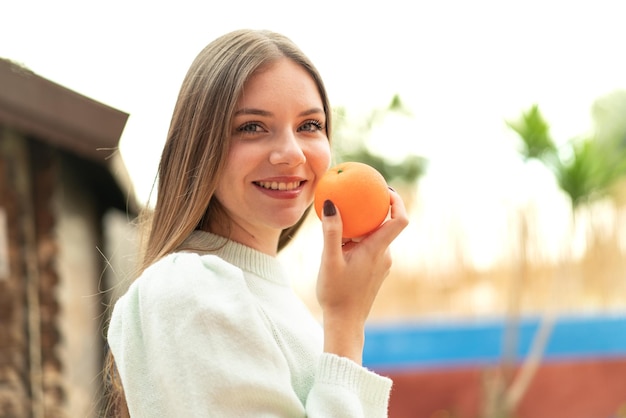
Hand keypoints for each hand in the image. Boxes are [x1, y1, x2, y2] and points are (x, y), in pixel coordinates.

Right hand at [316, 188, 408, 363]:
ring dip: (363, 226)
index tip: (385, 189)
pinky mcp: (375, 271)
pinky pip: (371, 248)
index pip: (399, 219)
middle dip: (374, 209)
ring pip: (376, 237)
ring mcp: (381, 265)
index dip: (397, 201)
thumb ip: (331, 232)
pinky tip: (341, 240)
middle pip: (386, 225)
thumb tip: (332, 203)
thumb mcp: (330, 260)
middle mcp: (384, 255)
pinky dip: (359, 239)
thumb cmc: (336, 294)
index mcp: (377, 250)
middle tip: (358, 194)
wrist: (345, 323)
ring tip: (344, 217)